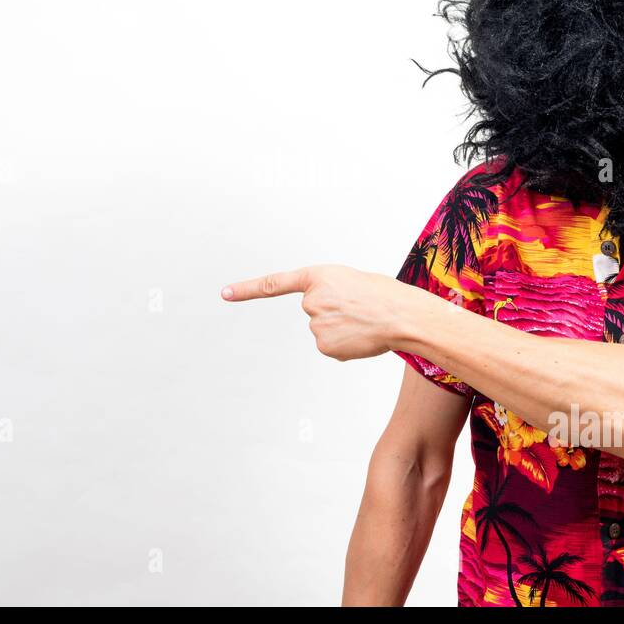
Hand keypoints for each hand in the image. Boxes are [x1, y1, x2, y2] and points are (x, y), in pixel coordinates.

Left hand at [222, 264, 415, 360]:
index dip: (247, 289)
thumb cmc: (382, 295)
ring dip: (341, 328)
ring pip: (323, 330)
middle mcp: (310, 301)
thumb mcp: (350, 281)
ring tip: (363, 321)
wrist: (399, 314)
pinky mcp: (324, 346)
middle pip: (314, 311)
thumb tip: (321, 321)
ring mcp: (315, 325)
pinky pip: (331, 346)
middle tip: (357, 308)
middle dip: (332, 311)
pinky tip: (361, 336)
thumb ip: (328, 293)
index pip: (274, 284)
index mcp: (317, 277)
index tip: (224, 293)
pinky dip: (345, 344)